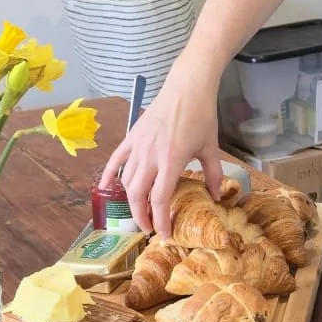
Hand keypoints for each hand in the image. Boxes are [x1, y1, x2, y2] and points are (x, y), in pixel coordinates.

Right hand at [98, 68, 223, 235]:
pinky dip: (109, 176)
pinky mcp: (131, 137)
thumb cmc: (201, 116)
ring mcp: (138, 146)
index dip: (160, 220)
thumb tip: (215, 196)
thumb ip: (212, 175)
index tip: (164, 234)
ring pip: (127, 181)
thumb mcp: (211, 148)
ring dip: (131, 200)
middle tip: (150, 228)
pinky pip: (116, 160)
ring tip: (140, 211)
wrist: (187, 87)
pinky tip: (106, 189)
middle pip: (138, 195)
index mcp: (172, 161)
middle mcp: (151, 156)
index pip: (159, 199)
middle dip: (141, 216)